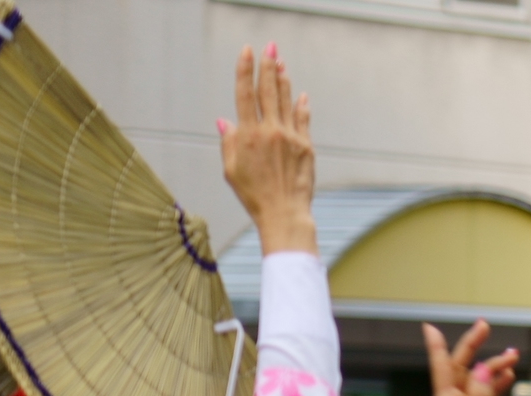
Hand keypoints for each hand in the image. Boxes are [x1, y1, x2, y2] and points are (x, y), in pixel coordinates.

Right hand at [219, 44, 315, 254]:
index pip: (244, 94)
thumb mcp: (231, 170)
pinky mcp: (306, 148)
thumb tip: (224, 121)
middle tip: (269, 47)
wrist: (284, 214)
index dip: (245, 70)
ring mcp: (290, 138)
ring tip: (281, 63)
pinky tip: (301, 95)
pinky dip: (301, 106)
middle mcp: (269, 132)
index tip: (246, 52)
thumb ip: (229, 142)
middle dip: (267, 66)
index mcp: (247, 135)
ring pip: (286, 102)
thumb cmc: (254, 196)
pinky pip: (303, 120)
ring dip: (283, 80)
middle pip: (267, 91)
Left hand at [426, 320, 516, 395]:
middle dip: (474, 346)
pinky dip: (495, 383)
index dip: (436, 345)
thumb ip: (481, 393)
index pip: (442, 365)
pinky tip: (508, 375)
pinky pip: (485, 393)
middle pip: (463, 366)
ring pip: (478, 379)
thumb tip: (482, 369)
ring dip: (493, 367)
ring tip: (513, 354)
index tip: (429, 327)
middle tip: (484, 326)